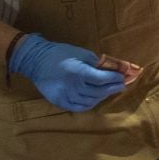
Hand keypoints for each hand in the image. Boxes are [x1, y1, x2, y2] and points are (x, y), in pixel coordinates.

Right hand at [9, 33, 127, 111]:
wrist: (35, 61)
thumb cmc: (60, 53)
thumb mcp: (80, 52)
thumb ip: (96, 62)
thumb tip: (111, 70)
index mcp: (77, 71)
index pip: (101, 79)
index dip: (114, 79)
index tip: (122, 78)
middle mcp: (72, 86)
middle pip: (98, 92)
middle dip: (112, 88)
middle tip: (121, 86)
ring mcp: (65, 96)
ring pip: (90, 101)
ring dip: (102, 97)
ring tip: (109, 91)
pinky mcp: (59, 102)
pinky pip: (79, 107)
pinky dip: (90, 104)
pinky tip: (96, 99)